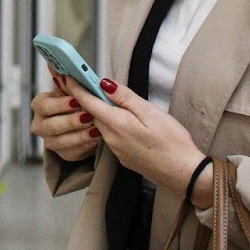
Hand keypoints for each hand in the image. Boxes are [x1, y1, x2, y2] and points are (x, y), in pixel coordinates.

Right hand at [30, 73, 99, 162]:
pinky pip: (72, 153)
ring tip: (96, 128)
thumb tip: (55, 64)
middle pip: (51, 125)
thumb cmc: (76, 103)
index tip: (76, 100)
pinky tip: (95, 138)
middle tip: (88, 116)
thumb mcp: (71, 90)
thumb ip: (65, 79)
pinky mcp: (63, 154)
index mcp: (40, 105)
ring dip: (79, 135)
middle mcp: (40, 124)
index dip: (60, 104)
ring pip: (61, 142)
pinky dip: (84, 146)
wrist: (84, 123)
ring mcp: (50, 141)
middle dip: (70, 121)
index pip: (43, 105)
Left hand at [62, 77, 207, 201]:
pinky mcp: (124, 157)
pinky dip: (107, 123)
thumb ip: (125, 98)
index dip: (75, 87)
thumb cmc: (173, 142)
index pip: (88, 102)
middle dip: (82, 97)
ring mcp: (117, 150)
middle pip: (91, 113)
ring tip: (93, 95)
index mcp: (117, 124)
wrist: (185, 175)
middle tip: (74, 80)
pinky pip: (109, 136)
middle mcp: (111, 138)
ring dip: (94, 111)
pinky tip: (115, 118)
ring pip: (100, 125)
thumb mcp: (150, 113)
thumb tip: (104, 83)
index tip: (64, 75)